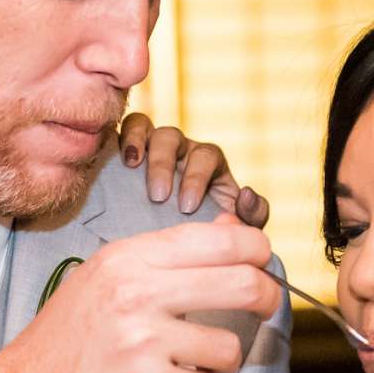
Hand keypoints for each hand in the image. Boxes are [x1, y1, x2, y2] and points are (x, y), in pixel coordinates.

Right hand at [0, 211, 278, 372]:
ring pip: (228, 345)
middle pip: (240, 283)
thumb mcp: (110, 276)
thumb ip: (172, 253)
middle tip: (268, 303)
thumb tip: (234, 226)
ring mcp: (143, 341)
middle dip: (267, 294)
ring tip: (197, 359)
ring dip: (223, 357)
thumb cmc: (72, 334)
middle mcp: (136, 292)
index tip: (263, 260)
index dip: (255, 248)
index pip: (217, 241)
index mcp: (128, 258)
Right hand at [118, 112, 270, 226]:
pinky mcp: (129, 152)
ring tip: (132, 168)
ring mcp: (152, 147)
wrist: (175, 244)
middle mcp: (181, 150)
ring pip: (146, 127)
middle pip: (172, 138)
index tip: (187, 207)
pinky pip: (124, 129)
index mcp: (209, 163)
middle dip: (165, 164)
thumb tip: (246, 193)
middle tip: (158, 196)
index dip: (197, 177)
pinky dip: (122, 137)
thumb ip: (253, 214)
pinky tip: (120, 159)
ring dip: (140, 145)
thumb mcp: (236, 228)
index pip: (206, 156)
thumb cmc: (207, 231)